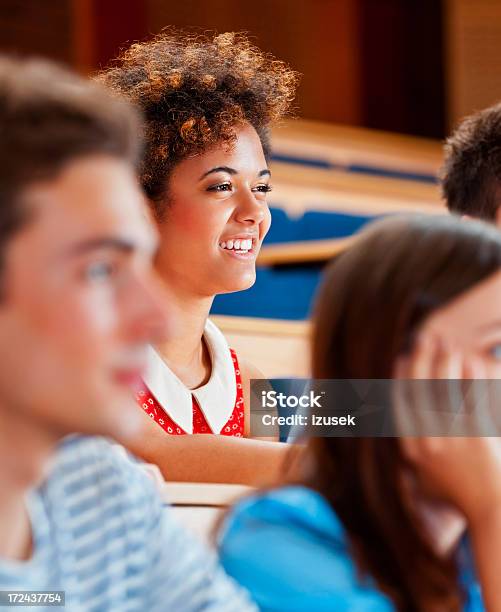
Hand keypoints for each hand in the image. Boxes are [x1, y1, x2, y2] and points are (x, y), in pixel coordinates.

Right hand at [394, 334, 500, 524]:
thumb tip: (402, 440)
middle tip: (423, 338)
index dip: (399, 376)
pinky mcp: (477, 432)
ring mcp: (452, 435)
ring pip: (443, 385)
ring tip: (448, 344)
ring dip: (444, 359)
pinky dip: (470, 374)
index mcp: (412, 448)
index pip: (399, 402)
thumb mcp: (426, 481)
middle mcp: (426, 438)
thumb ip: (413, 460)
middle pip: (418, 387)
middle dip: (419, 357)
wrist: (492, 512)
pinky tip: (472, 361)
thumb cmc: (460, 498)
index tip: (401, 359)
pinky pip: (471, 395)